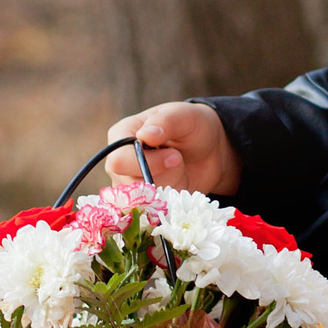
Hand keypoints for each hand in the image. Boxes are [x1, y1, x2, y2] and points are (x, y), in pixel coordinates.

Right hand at [106, 102, 241, 195]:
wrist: (209, 152)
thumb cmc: (192, 127)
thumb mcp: (184, 116)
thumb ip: (165, 122)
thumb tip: (145, 135)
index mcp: (121, 135)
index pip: (119, 161)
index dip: (147, 164)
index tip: (175, 156)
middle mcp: (120, 162)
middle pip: (131, 185)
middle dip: (164, 175)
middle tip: (179, 159)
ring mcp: (129, 184)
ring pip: (146, 200)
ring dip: (172, 184)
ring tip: (179, 166)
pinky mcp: (143, 202)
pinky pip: (157, 210)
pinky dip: (174, 197)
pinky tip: (179, 180)